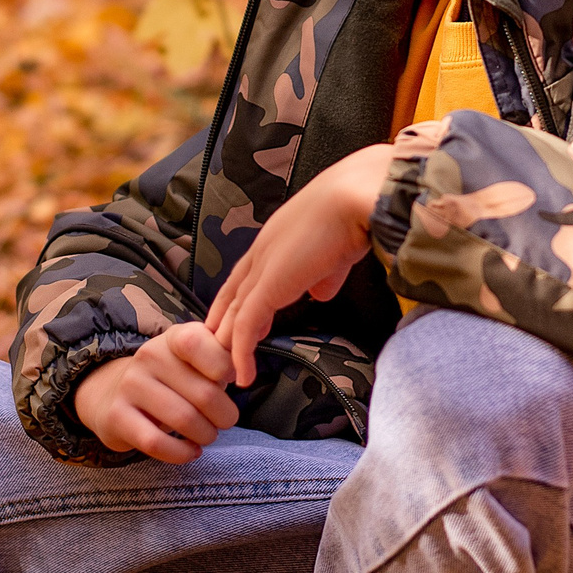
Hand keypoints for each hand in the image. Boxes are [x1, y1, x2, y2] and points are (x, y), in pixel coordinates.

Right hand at [73, 321, 240, 463]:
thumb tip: (243, 371)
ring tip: (208, 435)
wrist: (114, 393)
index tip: (232, 382)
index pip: (199, 344)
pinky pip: (156, 443)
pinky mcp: (117, 416)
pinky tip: (191, 451)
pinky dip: (181, 453)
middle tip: (225, 421)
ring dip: (206, 435)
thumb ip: (221, 357)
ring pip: (183, 420)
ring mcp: (130, 386)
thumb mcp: (194, 359)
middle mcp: (149, 356)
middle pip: (204, 393)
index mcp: (173, 338)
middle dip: (225, 415)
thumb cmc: (172, 378)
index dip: (225, 367)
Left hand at [204, 143, 393, 386]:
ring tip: (225, 373)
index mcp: (277, 237)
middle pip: (232, 294)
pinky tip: (244, 375)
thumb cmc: (355, 212)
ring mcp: (262, 268)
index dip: (237, 299)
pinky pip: (246, 326)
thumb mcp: (337, 250)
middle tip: (216, 353)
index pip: (247, 275)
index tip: (231, 323)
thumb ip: (325, 273)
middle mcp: (262, 250)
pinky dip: (242, 352)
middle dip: (222, 324)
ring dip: (228, 343)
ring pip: (234, 313)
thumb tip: (319, 293)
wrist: (355, 198)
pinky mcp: (268, 286)